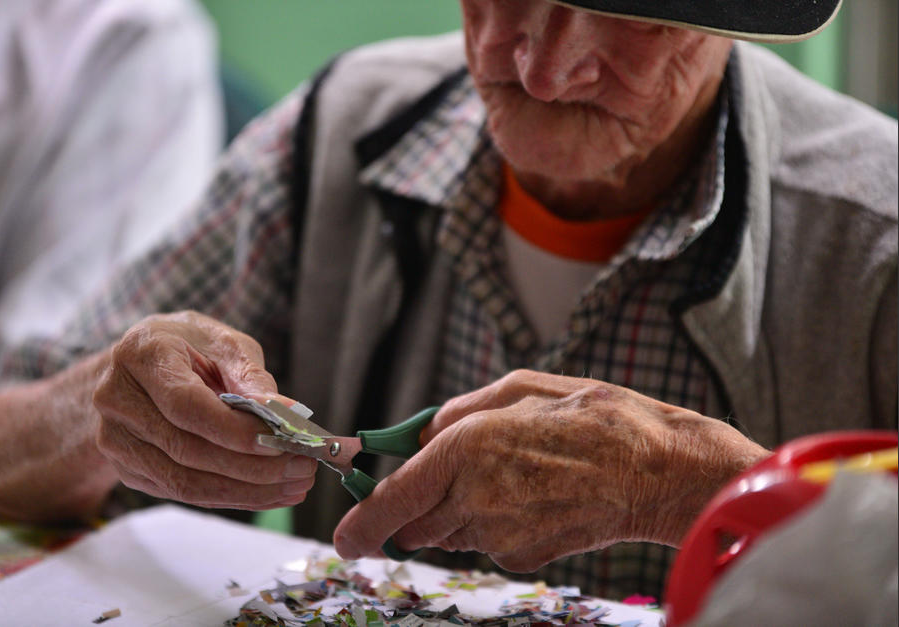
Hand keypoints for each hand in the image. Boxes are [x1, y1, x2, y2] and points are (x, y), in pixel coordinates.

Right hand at [93, 311, 317, 509]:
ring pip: (184, 482)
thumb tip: (285, 414)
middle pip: (186, 449)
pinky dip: (232, 497)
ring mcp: (115, 439)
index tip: (281, 440)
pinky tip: (270, 492)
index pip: (185, 404)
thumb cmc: (191, 347)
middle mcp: (116, 398)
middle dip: (252, 467)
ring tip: (295, 485)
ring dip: (247, 491)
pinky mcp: (127, 468)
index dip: (234, 430)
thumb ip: (251, 378)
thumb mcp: (224, 344)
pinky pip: (183, 493)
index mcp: (141, 354)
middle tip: (302, 467)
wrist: (143, 364)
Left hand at [334, 370, 768, 570]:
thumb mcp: (519, 387)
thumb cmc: (594, 418)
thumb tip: (424, 436)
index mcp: (466, 449)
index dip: (363, 522)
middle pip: (415, 524)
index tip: (346, 538)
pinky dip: (494, 524)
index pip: (395, 498)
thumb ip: (458, 412)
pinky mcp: (523, 556)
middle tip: (450, 480)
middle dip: (416, 509)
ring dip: (458, 512)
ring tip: (509, 477)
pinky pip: (488, 543)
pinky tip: (534, 497)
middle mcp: (474, 498)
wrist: (657, 470)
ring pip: (450, 534)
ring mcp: (499, 534)